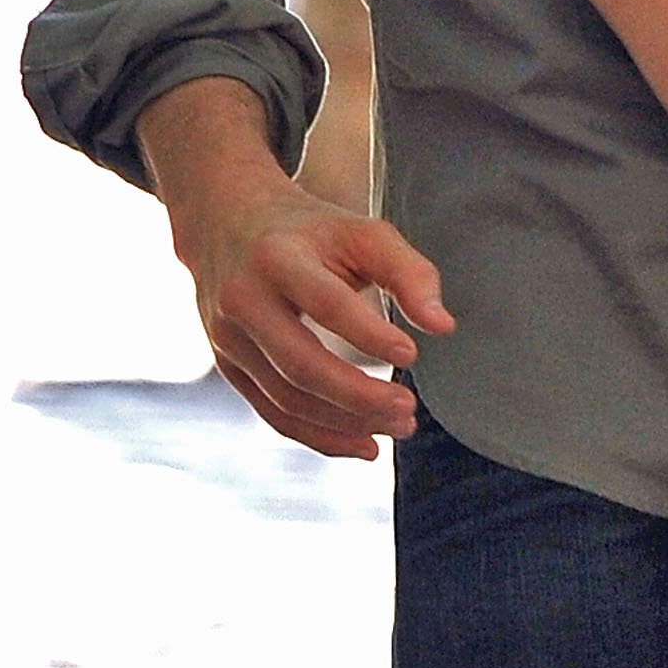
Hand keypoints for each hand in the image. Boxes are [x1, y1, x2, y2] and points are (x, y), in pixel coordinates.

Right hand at [138, 79, 452, 460]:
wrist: (225, 222)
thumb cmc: (310, 230)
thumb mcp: (360, 233)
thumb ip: (409, 272)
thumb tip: (443, 327)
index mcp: (276, 257)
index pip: (325, 303)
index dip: (369, 334)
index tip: (412, 354)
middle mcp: (242, 300)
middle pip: (300, 364)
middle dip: (359, 395)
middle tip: (409, 409)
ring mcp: (227, 338)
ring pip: (287, 398)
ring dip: (346, 423)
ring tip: (399, 425)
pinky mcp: (228, 366)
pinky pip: (273, 413)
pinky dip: (319, 435)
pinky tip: (363, 444)